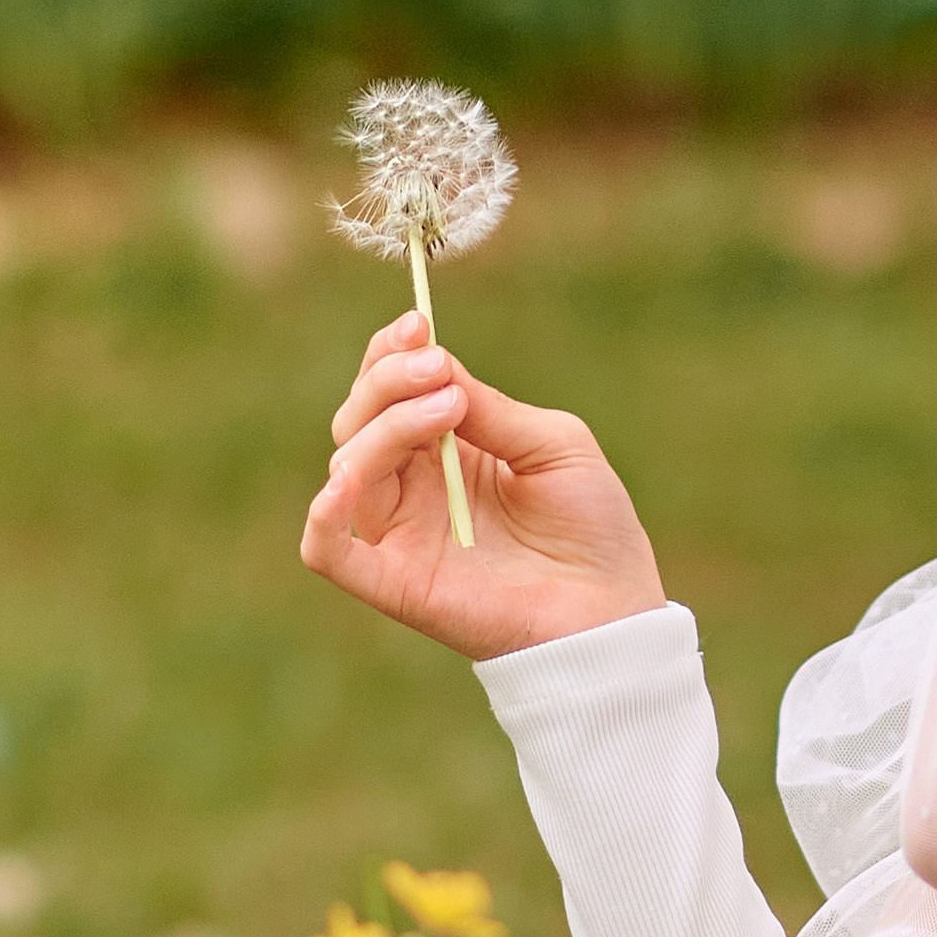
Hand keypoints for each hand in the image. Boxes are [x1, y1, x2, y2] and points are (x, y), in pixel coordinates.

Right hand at [300, 311, 666, 660]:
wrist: (612, 611)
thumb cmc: (591, 526)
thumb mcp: (554, 445)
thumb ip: (490, 409)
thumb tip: (436, 369)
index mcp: (447, 448)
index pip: (390, 391)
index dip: (392, 354)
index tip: (418, 326)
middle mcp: (413, 486)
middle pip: (358, 419)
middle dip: (387, 381)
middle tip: (438, 370)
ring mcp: (400, 532)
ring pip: (347, 465)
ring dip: (384, 426)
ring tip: (447, 408)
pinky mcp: (394, 581)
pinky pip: (329, 550)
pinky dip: (324, 513)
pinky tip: (347, 480)